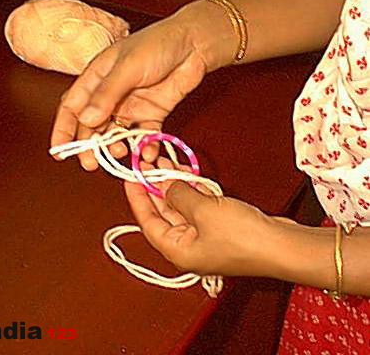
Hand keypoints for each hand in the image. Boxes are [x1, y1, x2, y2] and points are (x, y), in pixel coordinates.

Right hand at [50, 0, 235, 169]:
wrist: (194, 44)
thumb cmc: (157, 44)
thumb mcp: (128, 67)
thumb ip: (107, 94)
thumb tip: (87, 120)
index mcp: (97, 78)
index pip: (72, 106)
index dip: (63, 129)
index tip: (58, 151)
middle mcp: (110, 95)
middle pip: (92, 125)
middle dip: (89, 145)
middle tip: (91, 162)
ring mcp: (131, 106)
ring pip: (116, 134)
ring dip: (115, 147)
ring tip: (120, 152)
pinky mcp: (152, 115)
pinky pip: (144, 136)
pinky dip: (144, 147)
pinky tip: (147, 153)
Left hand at [124, 158, 293, 276]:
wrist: (283, 246)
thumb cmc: (243, 236)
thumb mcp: (203, 210)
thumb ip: (180, 195)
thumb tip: (166, 184)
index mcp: (177, 251)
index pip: (147, 222)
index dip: (138, 198)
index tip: (131, 178)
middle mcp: (187, 247)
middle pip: (163, 214)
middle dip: (157, 188)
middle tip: (150, 165)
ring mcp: (204, 239)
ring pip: (181, 209)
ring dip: (175, 187)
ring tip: (167, 163)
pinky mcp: (219, 230)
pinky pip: (198, 209)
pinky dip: (193, 192)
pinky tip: (188, 175)